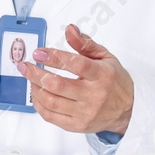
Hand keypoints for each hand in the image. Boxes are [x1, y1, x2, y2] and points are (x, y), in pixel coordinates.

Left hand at [16, 24, 133, 135]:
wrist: (128, 110)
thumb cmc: (115, 82)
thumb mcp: (105, 57)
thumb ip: (85, 44)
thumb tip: (69, 30)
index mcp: (102, 75)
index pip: (75, 65)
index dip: (54, 57)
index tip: (39, 52)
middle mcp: (93, 95)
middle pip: (58, 85)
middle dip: (36, 73)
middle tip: (25, 65)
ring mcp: (84, 112)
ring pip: (51, 101)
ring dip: (35, 88)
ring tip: (30, 77)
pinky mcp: (77, 125)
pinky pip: (50, 116)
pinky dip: (38, 104)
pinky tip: (36, 94)